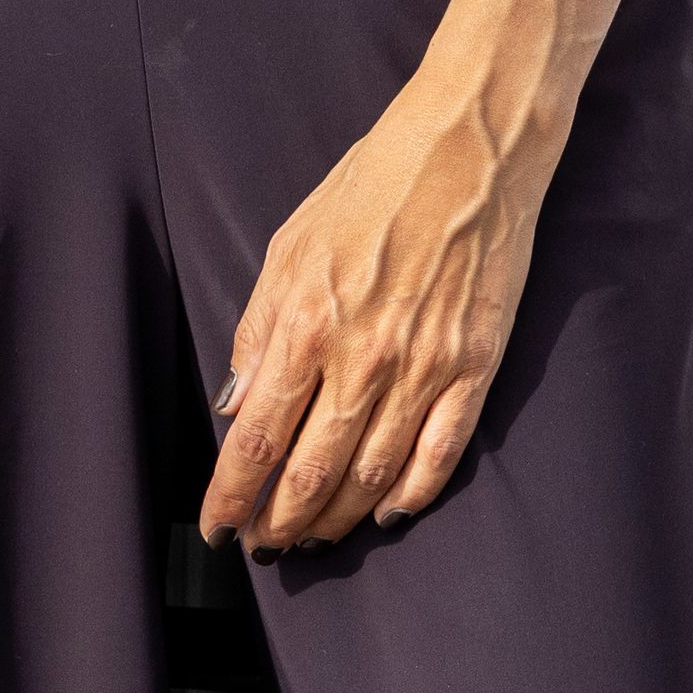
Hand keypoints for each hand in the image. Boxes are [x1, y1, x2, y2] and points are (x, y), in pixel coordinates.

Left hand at [199, 68, 557, 555]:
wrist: (470, 146)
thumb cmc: (374, 183)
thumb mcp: (293, 241)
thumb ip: (260, 325)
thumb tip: (234, 400)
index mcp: (309, 321)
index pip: (256, 436)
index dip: (231, 495)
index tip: (219, 526)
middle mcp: (363, 357)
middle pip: (311, 475)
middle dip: (280, 523)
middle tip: (264, 545)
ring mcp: (424, 369)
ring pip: (371, 480)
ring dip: (337, 521)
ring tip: (314, 537)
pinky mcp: (474, 369)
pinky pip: (438, 458)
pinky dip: (409, 498)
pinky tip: (387, 513)